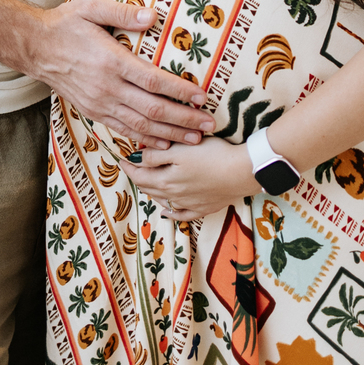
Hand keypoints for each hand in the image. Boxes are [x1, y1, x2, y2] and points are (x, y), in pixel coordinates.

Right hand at [29, 0, 214, 148]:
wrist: (36, 47)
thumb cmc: (67, 23)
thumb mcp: (92, 6)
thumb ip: (123, 13)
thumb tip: (153, 16)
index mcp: (111, 61)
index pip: (153, 81)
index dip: (180, 91)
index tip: (202, 96)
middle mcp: (107, 87)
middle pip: (152, 109)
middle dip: (184, 118)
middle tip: (209, 123)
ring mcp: (100, 103)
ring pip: (141, 125)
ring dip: (170, 133)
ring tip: (196, 138)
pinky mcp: (94, 111)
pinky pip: (124, 130)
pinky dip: (146, 139)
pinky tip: (164, 143)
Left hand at [121, 137, 254, 220]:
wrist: (241, 172)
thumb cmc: (212, 156)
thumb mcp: (180, 150)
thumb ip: (156, 156)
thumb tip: (137, 158)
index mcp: (166, 180)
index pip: (139, 175)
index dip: (129, 167)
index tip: (122, 159)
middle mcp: (174, 195)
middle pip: (149, 188)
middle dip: (138, 178)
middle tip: (133, 168)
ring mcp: (189, 204)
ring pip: (163, 200)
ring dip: (151, 192)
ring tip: (146, 183)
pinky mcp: (203, 208)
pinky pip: (181, 214)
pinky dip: (171, 213)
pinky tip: (166, 211)